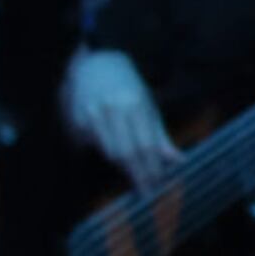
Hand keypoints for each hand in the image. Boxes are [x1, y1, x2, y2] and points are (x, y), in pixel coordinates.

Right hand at [62, 47, 182, 186]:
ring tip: (134, 174)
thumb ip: (160, 134)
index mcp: (134, 103)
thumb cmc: (126, 86)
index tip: (157, 183)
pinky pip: (93, 146)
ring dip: (123, 166)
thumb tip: (177, 160)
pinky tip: (111, 149)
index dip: (151, 167)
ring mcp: (92, 115)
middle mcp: (112, 109)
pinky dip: (105, 151)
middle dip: (138, 174)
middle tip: (146, 190)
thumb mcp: (148, 105)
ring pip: (109, 152)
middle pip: (126, 152)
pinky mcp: (77, 121)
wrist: (94, 65)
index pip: (145, 144)